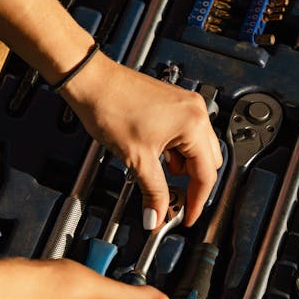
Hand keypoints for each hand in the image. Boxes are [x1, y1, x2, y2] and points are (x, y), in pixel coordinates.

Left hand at [61, 52, 222, 229]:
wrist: (90, 81)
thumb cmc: (111, 106)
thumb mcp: (136, 159)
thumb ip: (153, 192)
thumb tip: (158, 216)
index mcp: (193, 124)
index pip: (206, 174)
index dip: (197, 201)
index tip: (187, 217)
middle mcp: (195, 112)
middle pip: (208, 161)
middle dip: (191, 183)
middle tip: (173, 200)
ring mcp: (185, 105)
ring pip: (197, 148)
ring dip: (183, 167)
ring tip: (158, 174)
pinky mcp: (173, 103)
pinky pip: (186, 134)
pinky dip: (175, 151)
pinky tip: (156, 156)